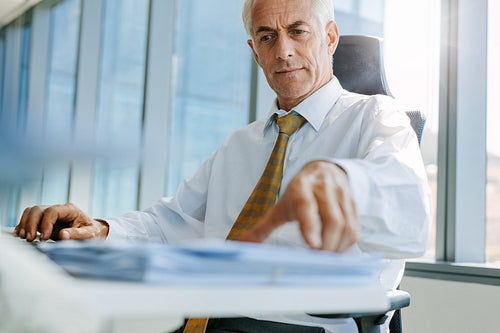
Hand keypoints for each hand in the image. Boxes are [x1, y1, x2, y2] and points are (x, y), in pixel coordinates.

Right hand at [13, 203, 108, 241]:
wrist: (92, 231)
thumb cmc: (92, 232)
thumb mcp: (90, 234)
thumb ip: (77, 234)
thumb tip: (63, 235)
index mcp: (70, 210)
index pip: (52, 211)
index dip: (45, 223)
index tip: (44, 237)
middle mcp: (59, 209)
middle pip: (39, 209)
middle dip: (32, 224)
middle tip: (30, 239)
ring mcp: (50, 213)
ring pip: (32, 212)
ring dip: (25, 224)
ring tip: (24, 237)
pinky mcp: (45, 220)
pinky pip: (30, 217)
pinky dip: (23, 225)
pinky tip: (20, 234)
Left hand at [239, 161, 358, 251]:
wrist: (325, 169)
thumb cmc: (299, 192)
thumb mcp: (279, 207)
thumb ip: (262, 228)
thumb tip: (239, 245)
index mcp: (301, 187)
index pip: (306, 205)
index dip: (310, 225)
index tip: (311, 246)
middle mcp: (324, 188)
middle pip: (332, 220)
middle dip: (326, 245)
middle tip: (316, 260)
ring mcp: (342, 195)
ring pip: (347, 226)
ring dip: (337, 248)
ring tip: (325, 259)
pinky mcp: (354, 204)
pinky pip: (355, 228)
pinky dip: (346, 245)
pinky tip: (335, 251)